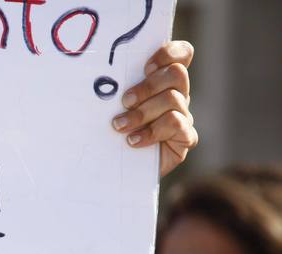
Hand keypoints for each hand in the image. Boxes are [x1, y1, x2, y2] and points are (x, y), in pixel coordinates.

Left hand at [113, 41, 197, 176]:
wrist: (114, 172)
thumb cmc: (108, 133)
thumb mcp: (107, 108)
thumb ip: (112, 89)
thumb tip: (96, 76)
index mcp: (162, 81)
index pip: (181, 54)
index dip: (169, 53)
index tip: (145, 67)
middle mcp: (177, 94)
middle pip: (176, 74)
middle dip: (148, 86)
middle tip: (125, 102)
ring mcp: (183, 115)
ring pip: (173, 99)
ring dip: (142, 112)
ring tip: (119, 126)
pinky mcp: (185, 138)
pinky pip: (176, 125)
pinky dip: (151, 132)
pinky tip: (133, 141)